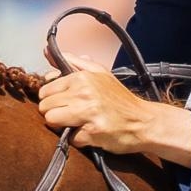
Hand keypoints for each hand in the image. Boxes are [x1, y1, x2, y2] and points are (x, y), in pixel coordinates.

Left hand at [38, 68, 190, 163]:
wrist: (144, 121)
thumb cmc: (120, 99)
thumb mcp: (100, 73)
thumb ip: (73, 62)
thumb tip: (48, 51)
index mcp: (82, 77)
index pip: (45, 90)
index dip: (52, 99)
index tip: (64, 103)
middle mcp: (83, 93)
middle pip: (45, 107)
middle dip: (55, 113)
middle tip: (72, 115)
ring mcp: (88, 113)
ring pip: (52, 121)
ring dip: (63, 126)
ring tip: (78, 123)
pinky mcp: (93, 132)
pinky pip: (70, 138)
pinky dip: (79, 139)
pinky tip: (90, 133)